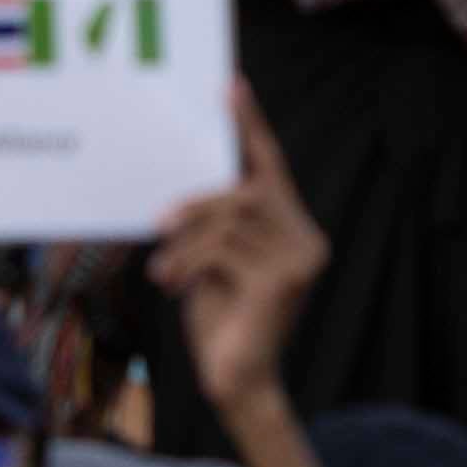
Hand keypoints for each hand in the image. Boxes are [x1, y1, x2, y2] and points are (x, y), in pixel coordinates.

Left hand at [151, 88, 327, 422]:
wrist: (234, 380)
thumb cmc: (221, 315)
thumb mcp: (215, 258)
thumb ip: (217, 222)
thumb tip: (188, 182)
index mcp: (294, 227)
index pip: (272, 166)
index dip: (250, 126)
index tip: (229, 86)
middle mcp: (306, 240)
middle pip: (246, 191)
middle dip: (198, 204)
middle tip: (160, 222)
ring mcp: (299, 262)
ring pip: (229, 220)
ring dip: (185, 243)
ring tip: (162, 267)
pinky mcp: (280, 283)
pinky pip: (222, 251)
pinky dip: (187, 262)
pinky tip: (171, 283)